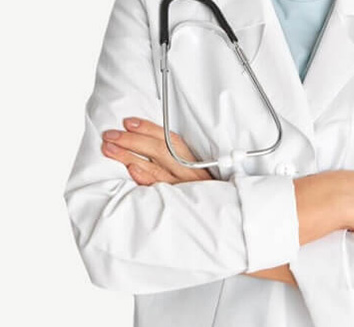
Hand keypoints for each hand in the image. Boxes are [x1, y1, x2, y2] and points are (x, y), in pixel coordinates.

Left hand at [102, 117, 295, 285]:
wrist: (244, 232)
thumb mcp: (209, 183)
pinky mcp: (183, 209)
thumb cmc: (223, 207)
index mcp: (199, 166)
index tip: (129, 121)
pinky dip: (147, 180)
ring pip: (156, 168)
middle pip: (161, 151)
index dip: (151, 129)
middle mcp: (193, 177)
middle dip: (133, 140)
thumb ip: (187, 171)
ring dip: (130, 156)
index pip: (173, 141)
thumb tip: (158, 154)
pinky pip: (162, 192)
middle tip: (110, 134)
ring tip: (110, 148)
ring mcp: (188, 193)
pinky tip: (132, 171)